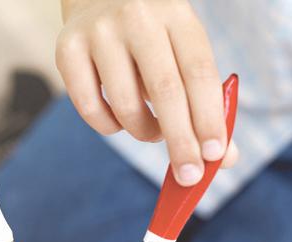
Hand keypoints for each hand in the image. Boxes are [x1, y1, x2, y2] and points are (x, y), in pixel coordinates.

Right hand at [57, 0, 237, 185]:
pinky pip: (91, 108)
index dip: (208, 117)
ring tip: (153, 131)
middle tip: (188, 175)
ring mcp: (99, 32)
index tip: (214, 155)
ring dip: (144, 133)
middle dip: (180, 141)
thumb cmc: (151, 35)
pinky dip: (109, 127)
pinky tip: (119, 120)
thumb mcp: (182, 50)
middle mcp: (138, 17)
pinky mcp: (67, 49)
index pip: (198, 72)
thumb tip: (223, 158)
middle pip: (165, 91)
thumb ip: (204, 101)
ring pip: (126, 106)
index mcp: (176, 13)